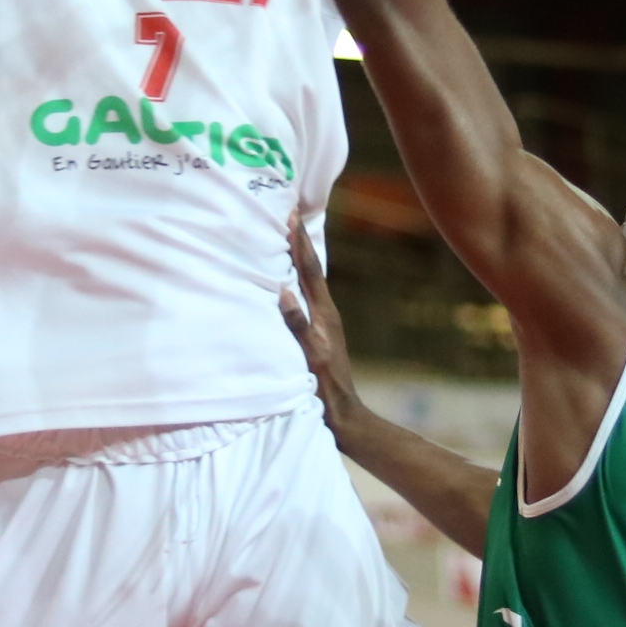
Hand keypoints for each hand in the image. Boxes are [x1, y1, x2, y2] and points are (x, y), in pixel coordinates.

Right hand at [281, 216, 361, 433]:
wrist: (342, 413)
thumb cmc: (325, 386)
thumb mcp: (311, 355)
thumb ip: (298, 324)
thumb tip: (283, 291)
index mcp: (324, 313)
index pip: (308, 270)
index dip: (298, 242)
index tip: (290, 214)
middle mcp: (325, 312)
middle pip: (310, 269)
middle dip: (299, 241)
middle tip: (290, 214)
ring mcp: (323, 322)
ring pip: (308, 281)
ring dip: (297, 258)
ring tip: (287, 237)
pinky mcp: (318, 332)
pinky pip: (304, 296)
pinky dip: (295, 280)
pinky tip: (287, 280)